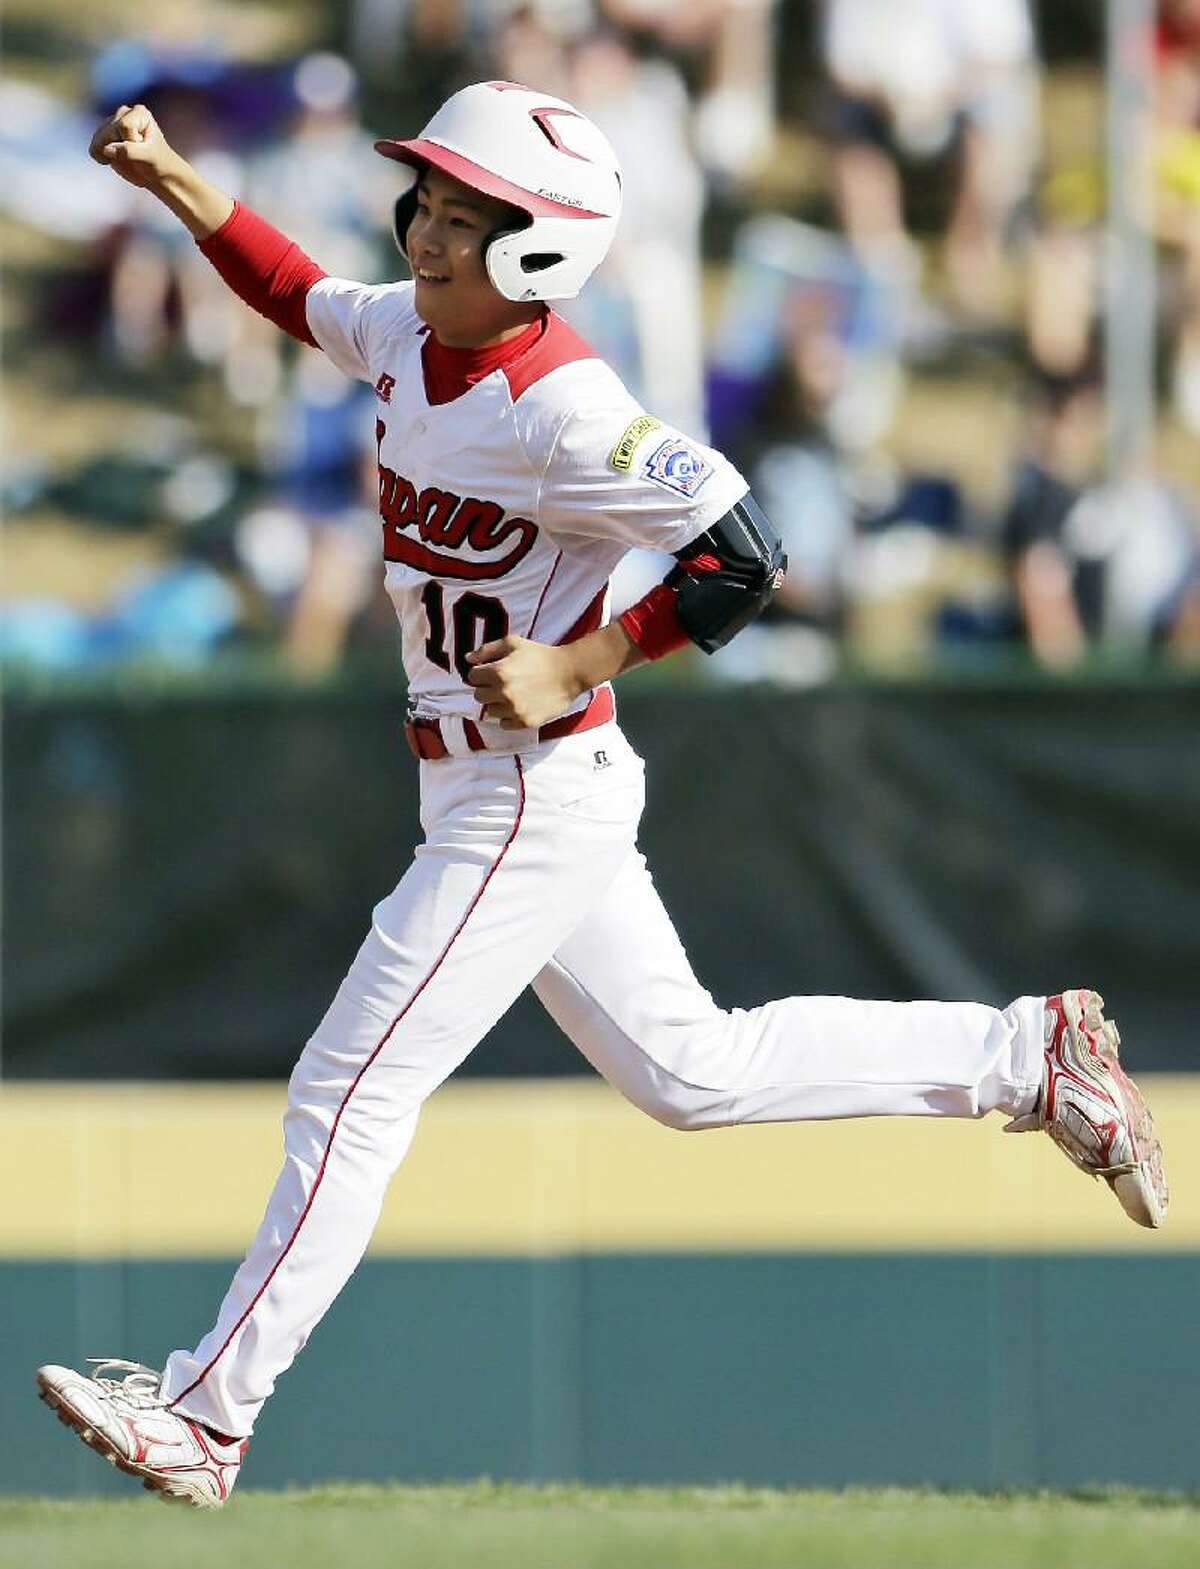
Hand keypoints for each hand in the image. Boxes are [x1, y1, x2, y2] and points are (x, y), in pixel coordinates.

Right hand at [89, 103, 179, 191]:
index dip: (132, 142)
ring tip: (128, 159)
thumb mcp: (148, 157)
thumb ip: (129, 151)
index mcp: (139, 113)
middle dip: (120, 151)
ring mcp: (111, 124)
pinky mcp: (103, 136)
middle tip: (136, 157)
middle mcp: (123, 113)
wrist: (157, 173)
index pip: (124, 126)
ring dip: (112, 157)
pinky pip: (94, 150)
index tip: (144, 150)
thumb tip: (106, 149)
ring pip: (99, 142)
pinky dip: (104, 159)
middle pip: (109, 134)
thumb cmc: (157, 163)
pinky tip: (117, 160)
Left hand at [465, 636, 581, 729]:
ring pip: (490, 711)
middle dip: (487, 688)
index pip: (472, 677)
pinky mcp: (524, 722)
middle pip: (478, 696)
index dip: (481, 673)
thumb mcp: (514, 643)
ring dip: (497, 703)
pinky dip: (508, 717)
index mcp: (498, 672)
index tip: (491, 672)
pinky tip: (519, 705)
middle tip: (502, 683)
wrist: (569, 672)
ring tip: (513, 694)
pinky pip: (504, 724)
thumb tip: (468, 659)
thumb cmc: (541, 655)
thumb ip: (488, 649)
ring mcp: (514, 709)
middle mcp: (503, 692)